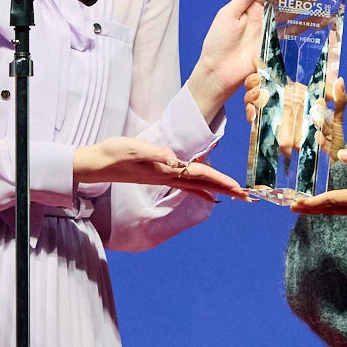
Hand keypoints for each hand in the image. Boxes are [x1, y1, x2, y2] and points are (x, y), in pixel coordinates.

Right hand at [73, 137, 247, 200]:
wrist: (97, 164)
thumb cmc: (114, 154)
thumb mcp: (133, 149)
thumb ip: (154, 154)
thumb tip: (175, 160)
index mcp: (166, 170)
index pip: (200, 175)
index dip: (220, 180)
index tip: (239, 188)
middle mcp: (169, 176)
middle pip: (204, 184)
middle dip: (227, 190)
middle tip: (249, 198)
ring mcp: (165, 178)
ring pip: (198, 185)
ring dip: (218, 190)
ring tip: (237, 195)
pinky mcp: (160, 176)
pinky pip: (187, 185)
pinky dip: (202, 189)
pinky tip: (209, 195)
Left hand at [186, 0, 326, 116]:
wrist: (218, 71)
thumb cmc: (218, 42)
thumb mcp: (228, 15)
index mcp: (252, 4)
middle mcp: (264, 14)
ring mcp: (272, 28)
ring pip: (295, 9)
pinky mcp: (277, 44)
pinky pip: (296, 31)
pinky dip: (309, 23)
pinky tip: (322, 16)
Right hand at [243, 73, 346, 158]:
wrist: (327, 156)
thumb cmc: (331, 133)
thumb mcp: (337, 113)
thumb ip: (339, 98)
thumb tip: (340, 81)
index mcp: (293, 92)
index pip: (272, 76)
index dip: (261, 67)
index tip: (256, 62)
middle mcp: (280, 102)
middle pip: (257, 87)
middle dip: (251, 82)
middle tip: (257, 82)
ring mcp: (273, 116)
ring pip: (252, 102)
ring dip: (249, 97)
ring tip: (256, 95)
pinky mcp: (270, 131)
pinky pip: (255, 122)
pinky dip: (251, 115)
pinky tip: (253, 113)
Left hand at [290, 146, 346, 218]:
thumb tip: (341, 153)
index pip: (332, 200)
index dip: (312, 203)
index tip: (296, 204)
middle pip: (332, 210)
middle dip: (312, 209)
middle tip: (293, 208)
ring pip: (341, 212)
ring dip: (323, 209)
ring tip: (307, 207)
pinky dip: (336, 208)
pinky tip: (333, 205)